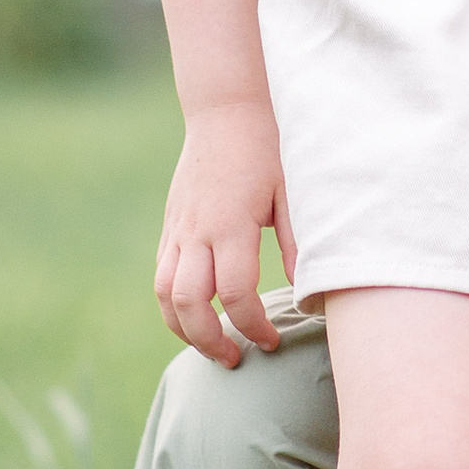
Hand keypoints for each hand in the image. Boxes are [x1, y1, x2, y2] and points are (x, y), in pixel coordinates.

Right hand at [156, 96, 291, 363]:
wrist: (226, 109)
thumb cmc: (268, 147)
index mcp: (231, 224)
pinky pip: (161, 275)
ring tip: (213, 345)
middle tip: (236, 359)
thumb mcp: (293, 191)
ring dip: (184, 329)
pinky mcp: (171, 225)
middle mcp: (197, 231)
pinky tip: (197, 315)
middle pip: (188, 304)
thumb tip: (308, 293)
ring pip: (164, 294)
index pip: (234, 293)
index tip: (272, 340)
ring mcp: (178, 229)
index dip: (253, 325)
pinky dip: (173, 303)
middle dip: (209, 341)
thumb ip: (298, 242)